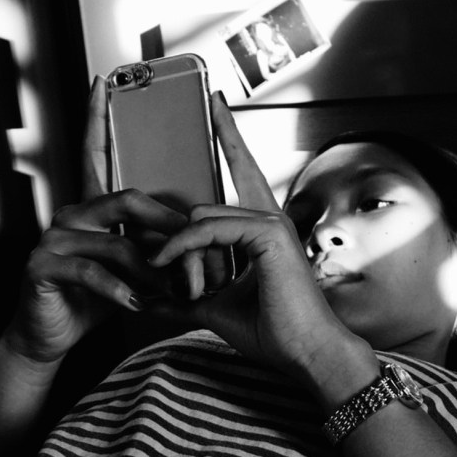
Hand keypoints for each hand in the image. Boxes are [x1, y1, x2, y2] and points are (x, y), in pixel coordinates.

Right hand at [2, 77, 186, 363]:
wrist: (51, 335)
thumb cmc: (95, 298)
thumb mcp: (131, 266)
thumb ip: (152, 241)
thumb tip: (197, 229)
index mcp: (92, 208)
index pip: (96, 154)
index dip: (98, 118)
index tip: (105, 82)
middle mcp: (71, 214)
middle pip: (126, 199)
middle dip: (168, 224)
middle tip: (200, 244)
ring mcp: (54, 238)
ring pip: (116, 243)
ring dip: (153, 270)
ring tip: (177, 291)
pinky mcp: (42, 266)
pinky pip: (92, 273)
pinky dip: (120, 290)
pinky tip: (137, 305)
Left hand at [147, 93, 370, 383]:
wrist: (307, 354)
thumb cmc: (274, 333)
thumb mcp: (217, 310)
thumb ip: (186, 295)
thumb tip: (151, 299)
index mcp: (264, 230)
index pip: (242, 173)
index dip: (229, 136)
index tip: (216, 103)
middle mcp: (270, 219)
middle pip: (207, 204)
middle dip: (172, 231)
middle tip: (150, 259)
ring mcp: (272, 222)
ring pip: (202, 217)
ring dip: (173, 246)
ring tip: (155, 270)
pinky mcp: (270, 234)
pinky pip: (210, 229)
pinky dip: (183, 246)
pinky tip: (166, 262)